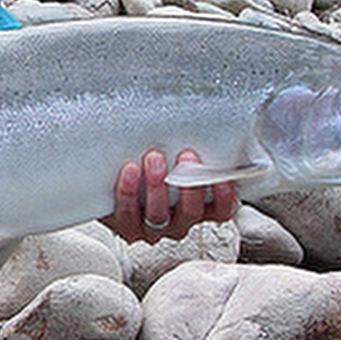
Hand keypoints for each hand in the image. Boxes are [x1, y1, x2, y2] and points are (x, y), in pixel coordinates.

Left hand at [102, 148, 238, 242]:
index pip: (222, 210)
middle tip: (186, 156)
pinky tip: (130, 170)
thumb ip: (192, 149)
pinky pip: (128, 213)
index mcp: (199, 208)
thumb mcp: (178, 158)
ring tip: (154, 158)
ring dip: (157, 186)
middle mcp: (179, 221)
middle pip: (191, 212)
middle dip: (189, 184)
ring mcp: (153, 228)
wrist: (114, 186)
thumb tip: (207, 112)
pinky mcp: (128, 227)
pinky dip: (129, 192)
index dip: (226, 197)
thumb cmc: (153, 167)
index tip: (223, 176)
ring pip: (158, 215)